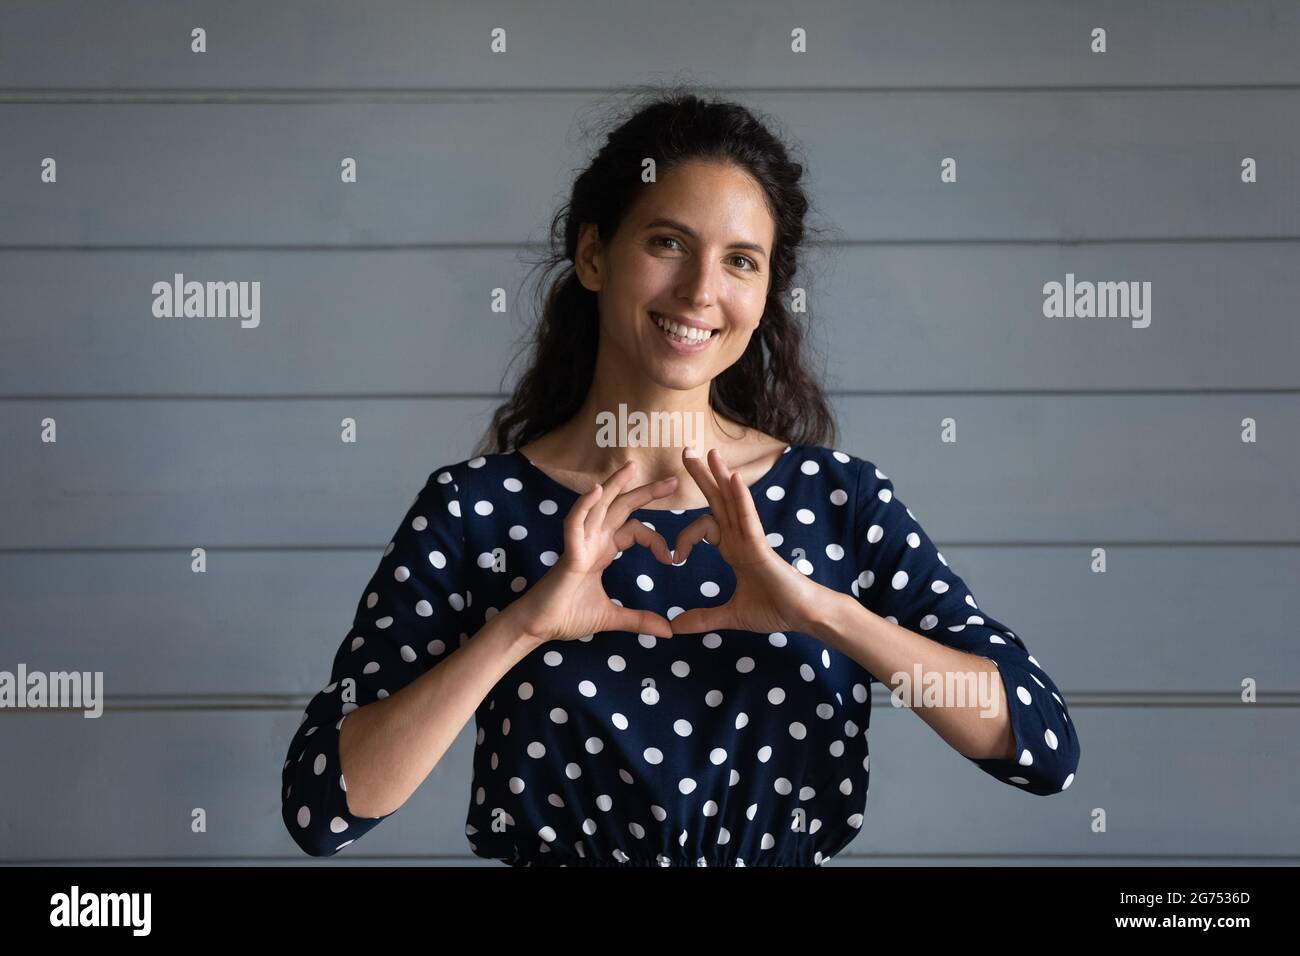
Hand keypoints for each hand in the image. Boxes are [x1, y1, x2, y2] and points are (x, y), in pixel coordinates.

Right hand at [508, 459, 679, 643]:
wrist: (538, 628)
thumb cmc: (566, 616)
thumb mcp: (611, 618)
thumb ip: (639, 620)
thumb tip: (668, 632)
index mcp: (602, 551)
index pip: (634, 530)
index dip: (654, 539)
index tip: (670, 558)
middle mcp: (592, 541)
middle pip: (621, 508)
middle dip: (645, 492)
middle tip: (672, 480)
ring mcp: (579, 544)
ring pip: (598, 507)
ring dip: (614, 486)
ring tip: (632, 466)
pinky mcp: (568, 554)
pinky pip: (574, 524)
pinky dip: (584, 506)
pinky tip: (597, 490)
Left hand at [668, 446, 826, 635]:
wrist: (804, 617)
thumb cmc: (776, 610)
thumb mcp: (731, 615)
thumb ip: (703, 618)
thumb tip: (675, 626)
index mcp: (734, 549)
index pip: (703, 528)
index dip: (683, 538)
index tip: (673, 558)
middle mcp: (741, 538)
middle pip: (718, 500)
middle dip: (702, 476)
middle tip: (685, 451)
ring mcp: (752, 539)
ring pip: (733, 501)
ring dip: (720, 475)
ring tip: (708, 452)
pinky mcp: (762, 546)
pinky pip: (748, 517)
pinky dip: (740, 498)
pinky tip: (732, 478)